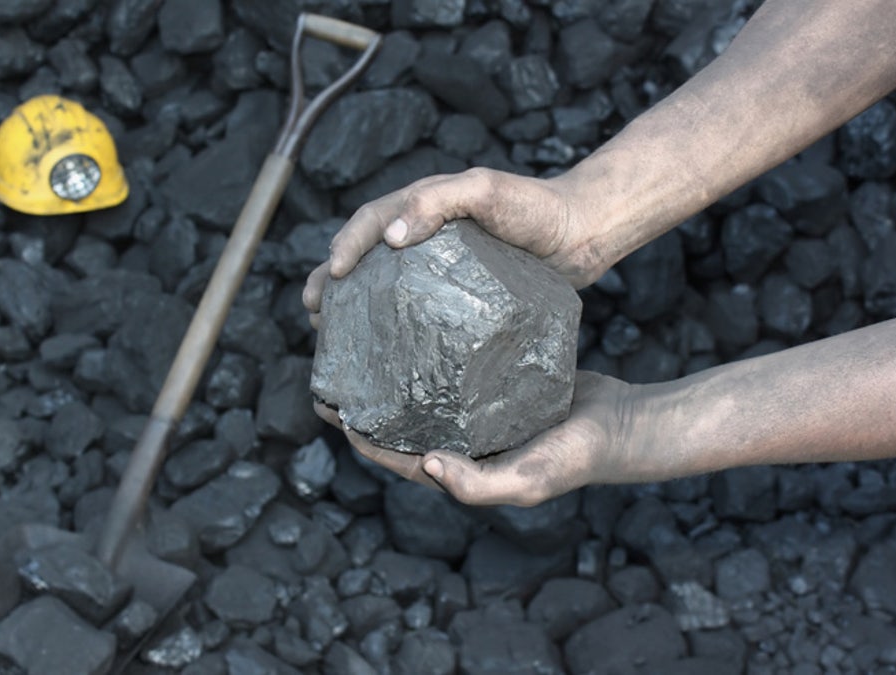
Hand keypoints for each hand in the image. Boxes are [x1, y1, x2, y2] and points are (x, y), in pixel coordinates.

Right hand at [302, 167, 604, 327]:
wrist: (582, 233)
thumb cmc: (536, 208)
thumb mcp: (485, 191)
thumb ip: (438, 203)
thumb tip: (391, 238)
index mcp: (425, 205)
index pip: (371, 220)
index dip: (345, 245)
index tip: (329, 276)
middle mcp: (426, 234)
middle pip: (366, 253)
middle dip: (332, 279)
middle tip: (313, 310)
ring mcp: (442, 266)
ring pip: (385, 282)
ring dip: (354, 303)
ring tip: (332, 333)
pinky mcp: (460, 295)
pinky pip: (417, 306)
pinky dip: (393, 323)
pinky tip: (387, 349)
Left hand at [315, 372, 671, 506]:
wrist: (623, 425)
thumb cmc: (576, 459)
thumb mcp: (526, 480)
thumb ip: (476, 483)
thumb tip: (424, 465)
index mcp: (459, 467)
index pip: (392, 454)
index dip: (357, 434)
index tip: (327, 405)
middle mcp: (462, 440)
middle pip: (399, 420)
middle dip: (364, 400)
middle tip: (335, 364)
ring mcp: (478, 412)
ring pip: (423, 390)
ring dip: (393, 371)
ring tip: (367, 337)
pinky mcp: (496, 385)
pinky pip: (454, 368)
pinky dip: (432, 351)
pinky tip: (420, 320)